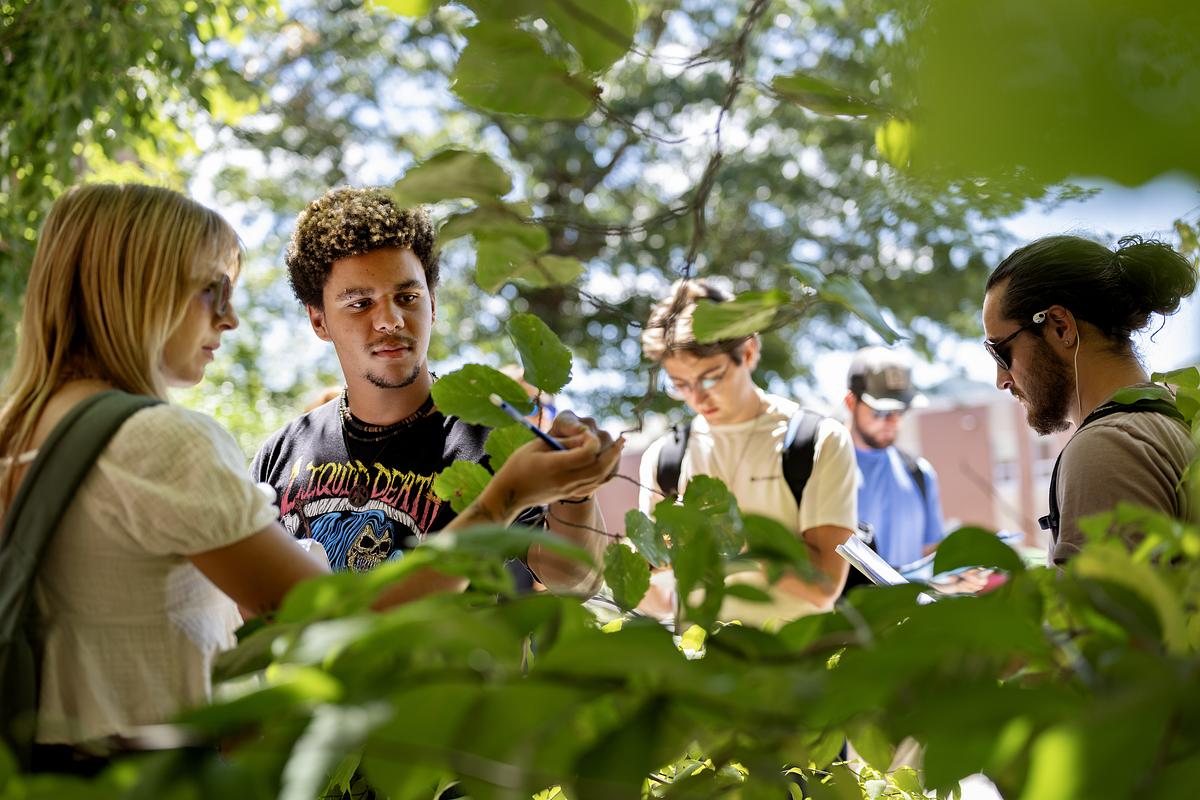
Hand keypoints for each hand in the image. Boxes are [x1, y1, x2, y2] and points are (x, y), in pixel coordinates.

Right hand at [492, 410, 624, 509]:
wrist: (511, 493)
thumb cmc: (519, 464)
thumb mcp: (536, 445)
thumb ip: (562, 441)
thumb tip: (585, 436)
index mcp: (554, 466)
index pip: (585, 454)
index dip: (592, 441)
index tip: (587, 433)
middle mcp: (565, 481)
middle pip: (598, 468)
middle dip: (612, 452)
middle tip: (621, 439)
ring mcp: (569, 490)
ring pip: (600, 478)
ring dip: (613, 462)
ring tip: (619, 447)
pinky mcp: (571, 495)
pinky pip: (596, 486)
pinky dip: (606, 473)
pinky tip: (609, 462)